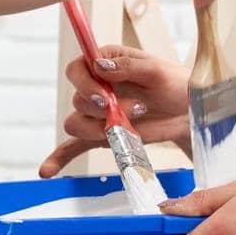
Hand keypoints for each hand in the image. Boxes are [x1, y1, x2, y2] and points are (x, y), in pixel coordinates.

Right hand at [38, 44, 192, 177]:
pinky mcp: (101, 135)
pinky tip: (47, 171)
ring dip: (99, 129)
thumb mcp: (157, 71)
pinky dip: (59, 158)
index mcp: (107, 63)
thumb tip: (99, 65)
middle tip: (136, 109)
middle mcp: (97, 86)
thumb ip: (128, 66)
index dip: (83, 83)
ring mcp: (97, 113)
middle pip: (77, 101)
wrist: (188, 113)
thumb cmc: (176, 85)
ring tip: (129, 127)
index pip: (76, 69)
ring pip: (76, 124)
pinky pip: (73, 147)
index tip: (103, 96)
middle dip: (103, 110)